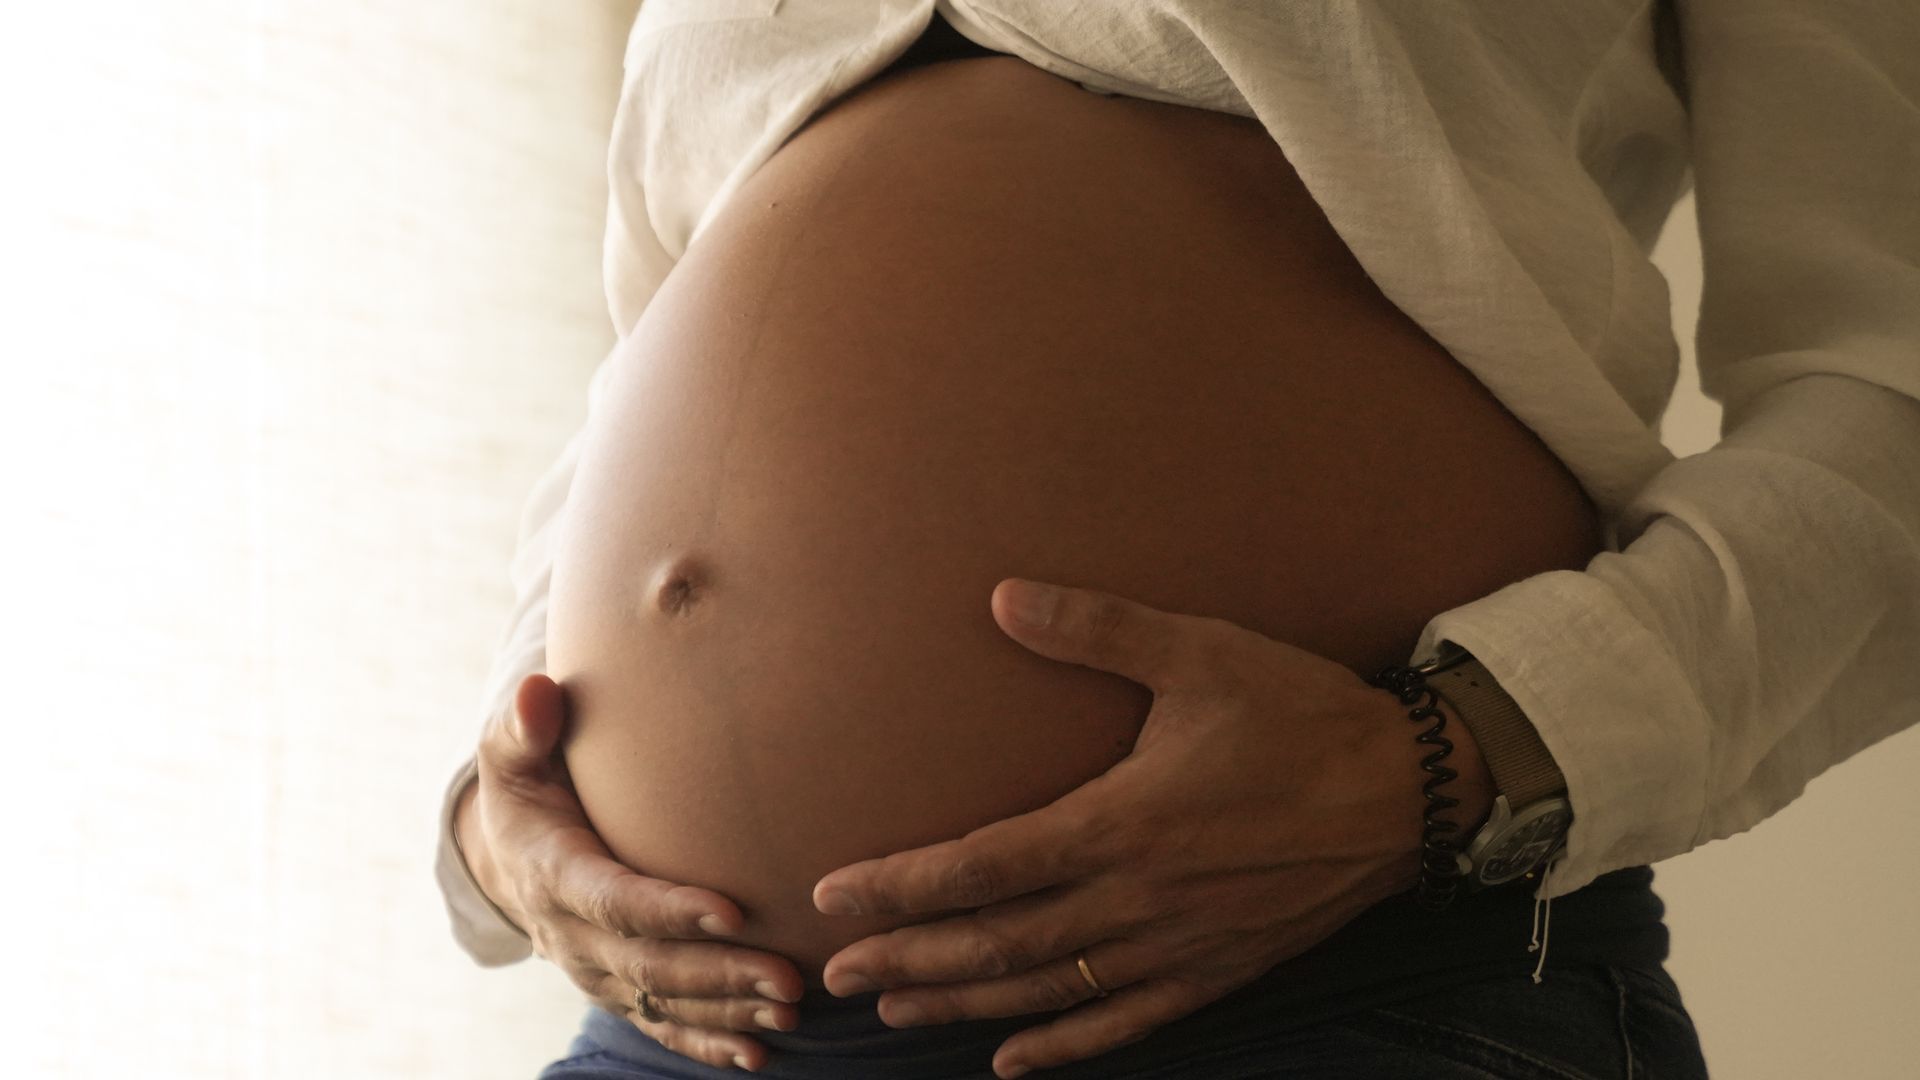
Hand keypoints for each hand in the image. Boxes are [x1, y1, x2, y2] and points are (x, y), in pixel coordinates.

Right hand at [465, 673, 807, 1070]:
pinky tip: (760, 1054)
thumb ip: (524, 724)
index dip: (669, 911)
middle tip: (787, 976)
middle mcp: (571, 934)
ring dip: (726, 1010)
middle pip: (649, 965)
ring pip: (663, 1001)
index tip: (732, 909)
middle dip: (718, 973)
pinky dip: (708, 1043)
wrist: (509, 849)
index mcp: (551, 872)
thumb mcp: (514, 751)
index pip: (614, 900)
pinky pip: (662, 1024)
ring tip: (789, 1007)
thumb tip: (541, 692)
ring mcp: (595, 970)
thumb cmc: (529, 781)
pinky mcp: (617, 988)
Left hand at [810, 579, 1492, 1078]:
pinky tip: (1014, 1061)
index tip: (832, 898)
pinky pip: (1126, 1022)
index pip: (983, 866)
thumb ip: (1097, 628)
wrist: (1412, 789)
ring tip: (895, 1014)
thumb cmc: (1302, 713)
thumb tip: (1000, 596)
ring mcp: (1177, 946)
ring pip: (1048, 992)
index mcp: (1121, 823)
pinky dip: (1064, 1046)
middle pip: (998, 945)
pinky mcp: (1217, 971)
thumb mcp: (1201, 653)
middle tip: (834, 976)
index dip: (901, 887)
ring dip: (964, 1007)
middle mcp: (1138, 899)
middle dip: (909, 961)